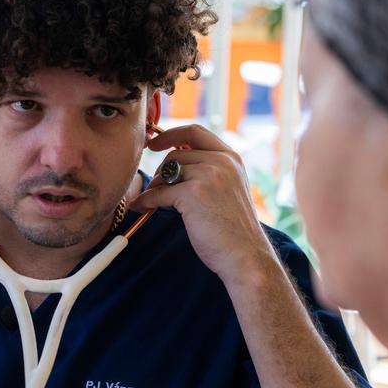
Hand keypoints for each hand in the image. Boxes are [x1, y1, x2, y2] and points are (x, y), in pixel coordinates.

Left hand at [130, 124, 277, 283]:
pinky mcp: (192, 194)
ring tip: (151, 201)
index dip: (170, 134)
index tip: (154, 143)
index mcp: (231, 158)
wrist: (246, 255)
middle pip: (176, 153)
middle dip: (161, 170)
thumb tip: (175, 163)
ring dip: (154, 186)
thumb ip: (211, 171)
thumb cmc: (235, 229)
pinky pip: (159, 193)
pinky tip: (141, 207)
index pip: (195, 132)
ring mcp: (207, 175)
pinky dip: (146, 201)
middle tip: (155, 187)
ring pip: (166, 171)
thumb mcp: (230, 188)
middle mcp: (221, 162)